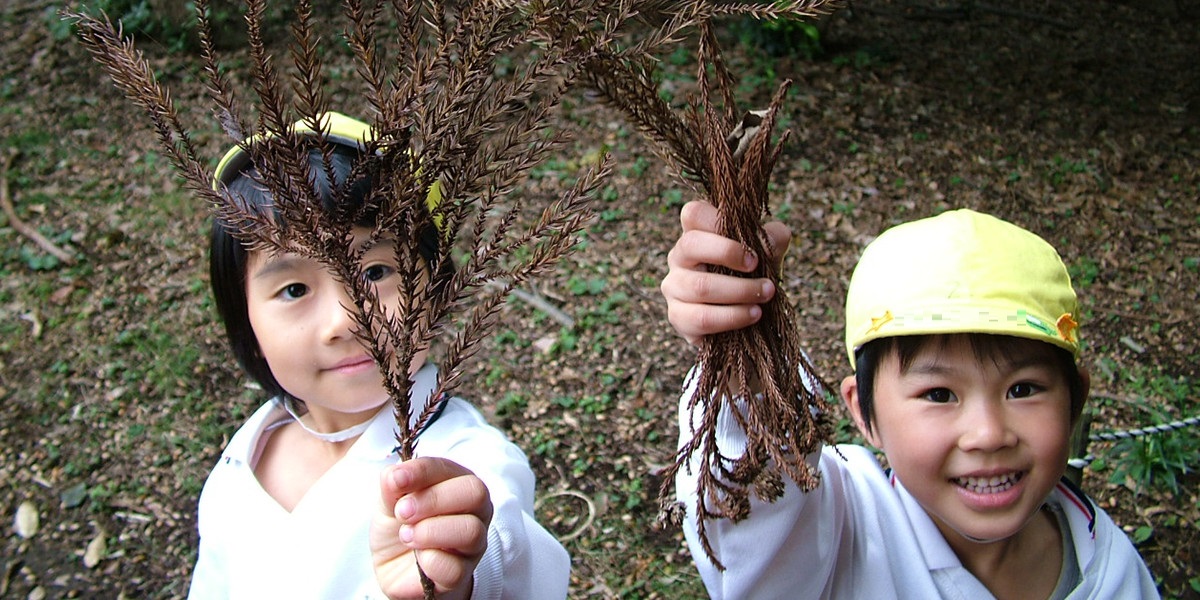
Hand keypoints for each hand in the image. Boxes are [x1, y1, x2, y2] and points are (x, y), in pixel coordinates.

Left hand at [371, 458, 493, 599]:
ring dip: (430, 531)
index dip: (422, 472)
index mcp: (457, 483)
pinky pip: (455, 568)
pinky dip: (429, 561)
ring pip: (471, 531)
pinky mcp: (463, 573)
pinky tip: (417, 558)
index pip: (449, 469)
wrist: (394, 567)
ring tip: (406, 535)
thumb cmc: (400, 526)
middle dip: (433, 499)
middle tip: (403, 512)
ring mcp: (472, 543)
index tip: (397, 480)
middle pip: (475, 493)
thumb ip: (393, 485)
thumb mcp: (389, 501)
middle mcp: (474, 510)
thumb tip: (395, 475)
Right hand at [661, 200, 790, 345]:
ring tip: (765, 294)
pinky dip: (732, 317)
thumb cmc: (751, 277)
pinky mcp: (678, 316)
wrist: (744, 319)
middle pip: (691, 244)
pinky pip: (702, 318)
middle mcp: (679, 257)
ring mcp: (674, 287)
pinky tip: (753, 314)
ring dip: (740, 291)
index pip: (693, 213)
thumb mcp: (766, 254)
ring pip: (701, 286)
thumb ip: (773, 239)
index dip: (718, 222)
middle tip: (756, 266)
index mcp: (696, 234)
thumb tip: (774, 235)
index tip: (748, 243)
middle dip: (729, 254)